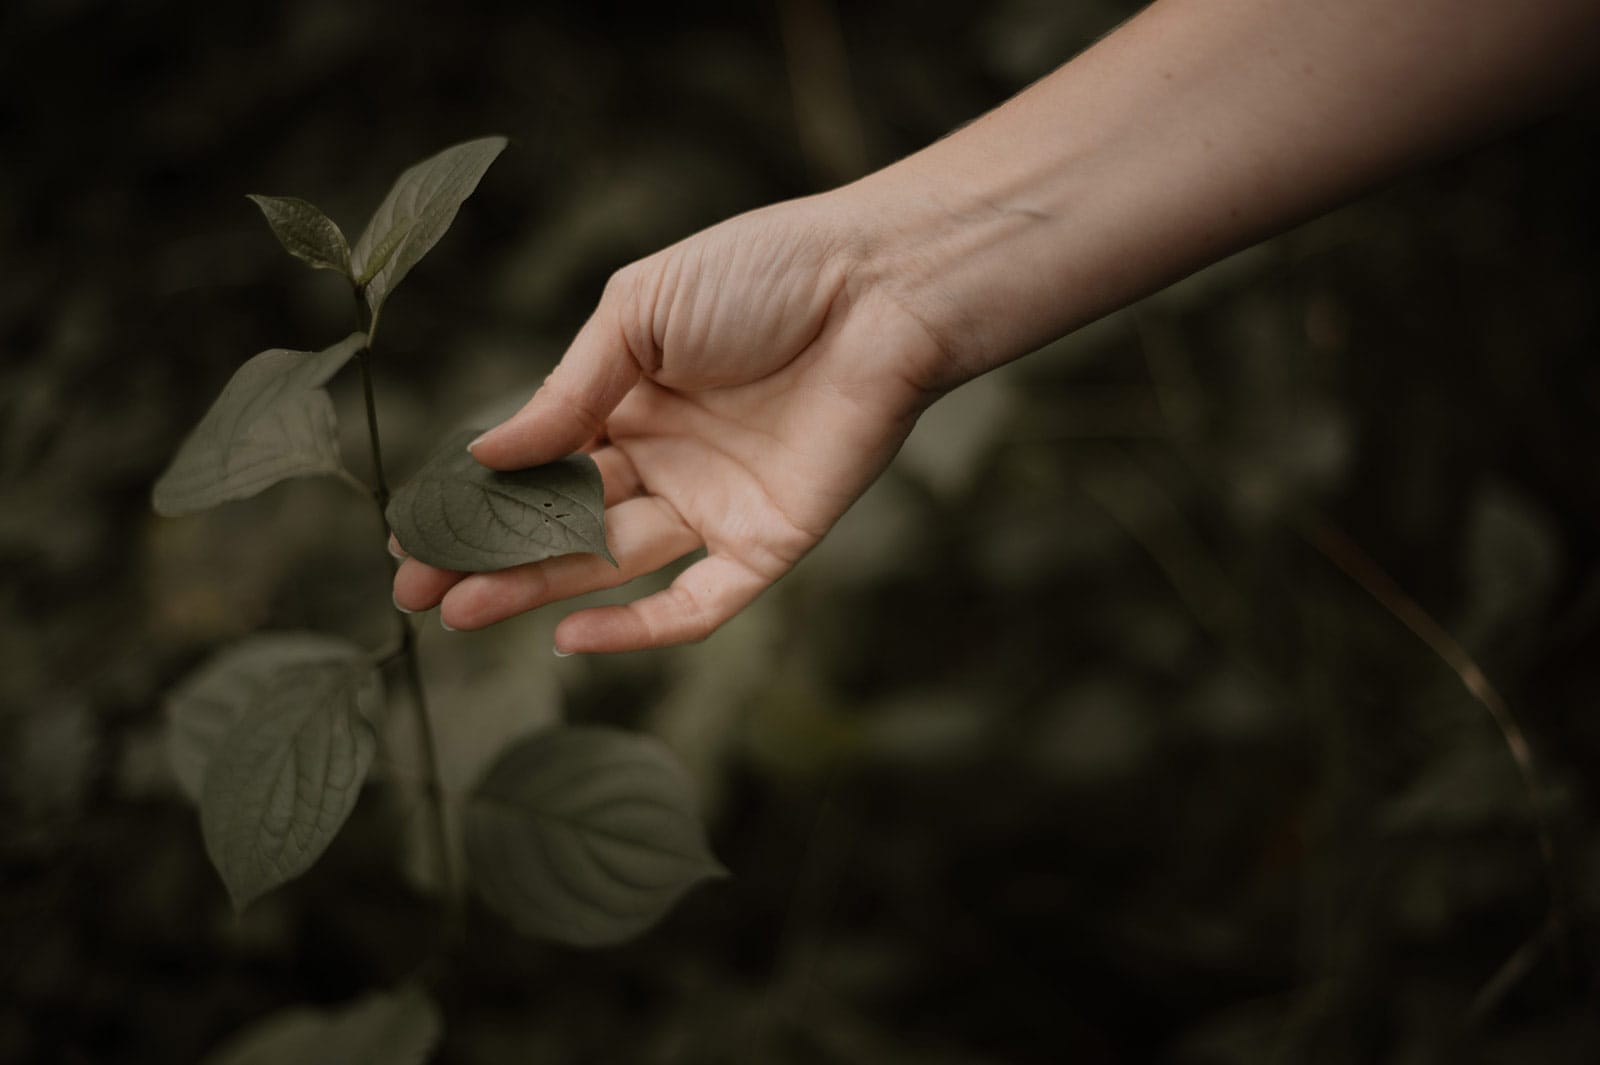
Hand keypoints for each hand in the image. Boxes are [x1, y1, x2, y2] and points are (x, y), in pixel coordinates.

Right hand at [391, 192, 946, 652]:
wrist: (877, 285)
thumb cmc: (761, 273)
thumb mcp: (639, 314)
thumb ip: (567, 391)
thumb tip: (485, 455)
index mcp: (629, 396)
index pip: (537, 461)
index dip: (476, 497)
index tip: (410, 532)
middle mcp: (665, 458)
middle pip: (563, 520)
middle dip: (487, 556)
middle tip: (415, 593)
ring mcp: (714, 503)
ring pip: (611, 561)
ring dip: (537, 588)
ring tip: (460, 612)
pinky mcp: (767, 541)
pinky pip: (699, 601)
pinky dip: (640, 628)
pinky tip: (570, 637)